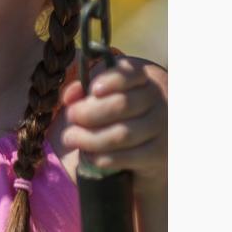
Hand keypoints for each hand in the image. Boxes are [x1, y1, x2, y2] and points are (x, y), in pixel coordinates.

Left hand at [60, 55, 166, 186]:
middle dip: (89, 113)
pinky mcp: (159, 153)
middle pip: (122, 105)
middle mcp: (158, 100)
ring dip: (90, 138)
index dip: (112, 80)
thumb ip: (84, 91)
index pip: (132, 74)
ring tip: (71, 138)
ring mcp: (162, 127)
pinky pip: (128, 157)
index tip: (93, 89)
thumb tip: (69, 96)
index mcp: (144, 80)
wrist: (152, 143)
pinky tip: (90, 155)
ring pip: (122, 134)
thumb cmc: (120, 113)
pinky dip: (104, 157)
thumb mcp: (105, 95)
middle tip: (70, 117)